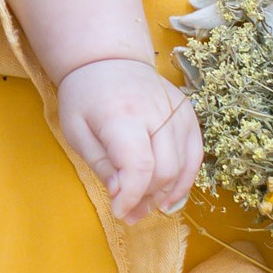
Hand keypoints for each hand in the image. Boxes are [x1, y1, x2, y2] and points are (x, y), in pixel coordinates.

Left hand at [55, 56, 201, 224]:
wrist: (107, 59)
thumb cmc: (85, 96)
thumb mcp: (76, 130)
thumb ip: (100, 164)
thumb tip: (122, 196)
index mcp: (123, 113)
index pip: (139, 165)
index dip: (132, 196)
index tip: (119, 212)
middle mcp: (157, 111)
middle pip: (165, 170)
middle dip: (147, 199)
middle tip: (129, 213)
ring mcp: (178, 111)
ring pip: (183, 167)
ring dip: (165, 195)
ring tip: (145, 207)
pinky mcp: (189, 114)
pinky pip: (195, 156)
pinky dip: (185, 179)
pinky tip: (168, 195)